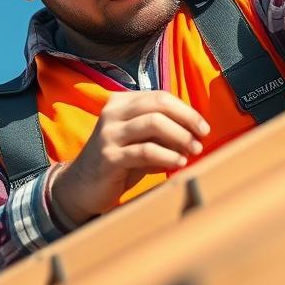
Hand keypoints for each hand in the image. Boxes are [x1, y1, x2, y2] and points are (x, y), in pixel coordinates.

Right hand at [49, 91, 209, 222]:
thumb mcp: (140, 142)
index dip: (186, 110)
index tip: (203, 126)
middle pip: (158, 105)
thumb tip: (196, 134)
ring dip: (180, 136)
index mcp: (121, 103)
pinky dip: (167, 156)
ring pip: (153, 123)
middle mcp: (113, 113)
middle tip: (203, 135)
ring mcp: (109, 134)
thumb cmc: (118, 162)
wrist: (80, 187)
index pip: (160, 97)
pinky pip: (145, 151)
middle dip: (187, 118)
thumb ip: (163, 134)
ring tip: (194, 150)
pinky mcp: (108, 157)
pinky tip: (179, 163)